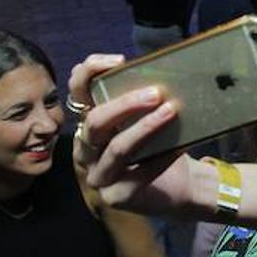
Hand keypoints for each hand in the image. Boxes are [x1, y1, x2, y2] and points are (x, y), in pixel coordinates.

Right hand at [68, 57, 203, 217]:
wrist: (176, 188)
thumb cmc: (159, 147)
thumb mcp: (144, 120)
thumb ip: (142, 101)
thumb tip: (160, 72)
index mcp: (89, 124)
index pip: (76, 92)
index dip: (90, 72)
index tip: (120, 60)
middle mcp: (86, 150)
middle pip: (94, 121)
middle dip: (125, 103)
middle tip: (155, 92)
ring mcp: (98, 176)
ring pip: (117, 148)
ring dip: (145, 127)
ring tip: (170, 111)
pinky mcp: (116, 197)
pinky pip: (139, 173)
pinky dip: (162, 157)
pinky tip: (179, 146)